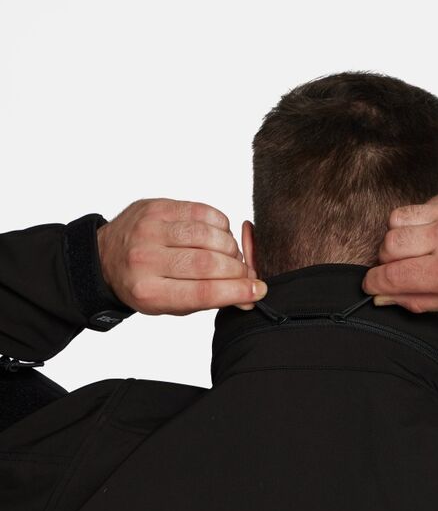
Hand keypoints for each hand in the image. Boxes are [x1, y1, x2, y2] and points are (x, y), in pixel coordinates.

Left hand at [96, 199, 267, 315]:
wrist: (105, 257)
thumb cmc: (145, 284)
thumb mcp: (172, 304)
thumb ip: (210, 299)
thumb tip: (251, 294)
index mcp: (148, 292)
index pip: (203, 292)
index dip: (237, 291)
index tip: (257, 290)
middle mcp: (145, 259)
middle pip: (209, 262)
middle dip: (237, 269)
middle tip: (245, 273)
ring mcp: (150, 229)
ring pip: (209, 235)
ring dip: (230, 247)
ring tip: (229, 255)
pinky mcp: (157, 207)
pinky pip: (204, 212)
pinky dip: (221, 226)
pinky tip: (216, 236)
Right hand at [361, 186, 437, 311]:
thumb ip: (422, 300)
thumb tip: (386, 297)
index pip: (391, 276)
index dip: (374, 283)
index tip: (372, 285)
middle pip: (388, 244)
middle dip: (387, 260)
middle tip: (401, 267)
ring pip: (398, 218)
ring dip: (400, 235)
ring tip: (417, 245)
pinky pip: (423, 203)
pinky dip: (423, 219)